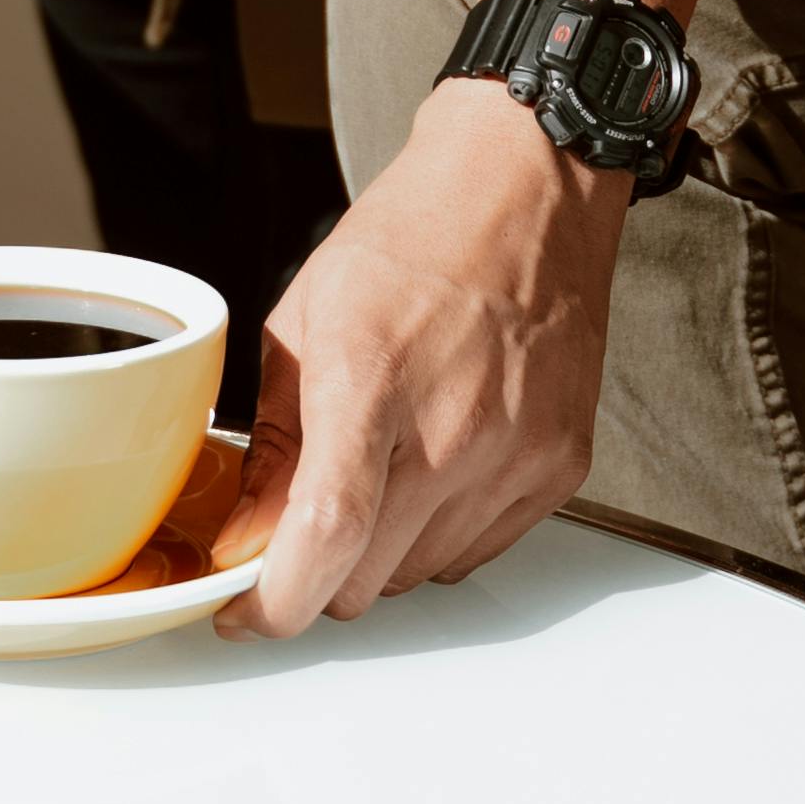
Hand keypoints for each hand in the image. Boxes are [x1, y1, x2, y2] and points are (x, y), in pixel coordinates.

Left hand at [212, 81, 626, 633]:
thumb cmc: (412, 238)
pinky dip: (440, 531)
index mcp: (371, 381)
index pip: (326, 537)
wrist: (524, 192)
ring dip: (382, 550)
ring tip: (382, 464)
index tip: (245, 611)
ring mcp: (516, 455)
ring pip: (420, 574)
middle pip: (367, 580)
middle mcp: (453, 431)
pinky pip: (478, 550)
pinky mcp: (559, 468)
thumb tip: (247, 533)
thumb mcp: (303, 320)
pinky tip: (434, 461)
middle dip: (318, 571)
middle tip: (304, 520)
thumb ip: (273, 440)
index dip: (275, 601)